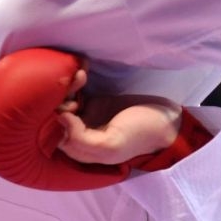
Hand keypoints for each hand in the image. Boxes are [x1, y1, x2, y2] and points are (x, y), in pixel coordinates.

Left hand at [54, 68, 182, 165]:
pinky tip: (84, 69)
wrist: (166, 120)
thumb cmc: (140, 135)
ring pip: (63, 102)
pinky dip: (76, 80)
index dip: (55, 119)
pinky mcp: (94, 103)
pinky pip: (76, 92)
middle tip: (74, 87)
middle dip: (59, 99)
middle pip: (56, 117)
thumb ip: (81, 139)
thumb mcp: (112, 145)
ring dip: (68, 87)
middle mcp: (80, 136)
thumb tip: (60, 119)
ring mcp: (86, 119)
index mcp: (83, 151)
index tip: (69, 105)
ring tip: (81, 76)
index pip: (54, 136)